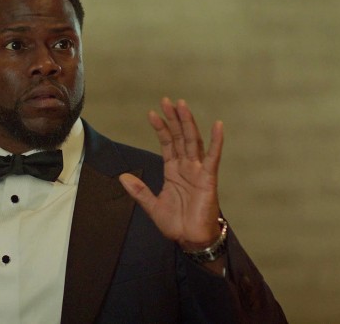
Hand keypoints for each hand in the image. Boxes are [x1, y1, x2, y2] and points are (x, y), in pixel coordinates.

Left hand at [119, 98, 223, 251]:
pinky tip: (217, 125)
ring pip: (193, 141)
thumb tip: (122, 177)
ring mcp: (198, 171)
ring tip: (182, 105)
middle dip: (174, 119)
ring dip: (188, 123)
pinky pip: (213, 157)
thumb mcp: (152, 206)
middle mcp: (186, 167)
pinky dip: (216, 141)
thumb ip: (139, 191)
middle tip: (167, 100)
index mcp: (173, 171)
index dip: (161, 128)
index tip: (152, 113)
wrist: (191, 239)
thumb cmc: (176, 223)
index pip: (167, 144)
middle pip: (180, 137)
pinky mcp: (209, 178)